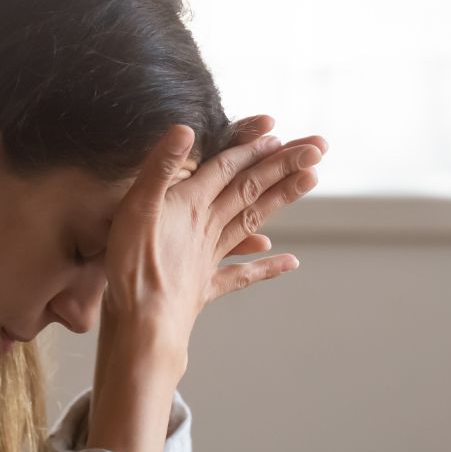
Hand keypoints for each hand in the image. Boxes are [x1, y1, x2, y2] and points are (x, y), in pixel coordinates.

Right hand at [98, 116, 326, 377]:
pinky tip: (292, 262)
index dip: (252, 149)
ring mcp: (210, 258)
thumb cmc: (132, 266)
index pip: (228, 168)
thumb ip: (159, 168)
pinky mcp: (205, 287)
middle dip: (283, 165)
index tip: (280, 133)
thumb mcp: (135, 208)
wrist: (142, 323)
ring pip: (253, 221)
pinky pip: (242, 275)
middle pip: (250, 189)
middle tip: (318, 147)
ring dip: (281, 199)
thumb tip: (185, 128)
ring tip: (312, 181)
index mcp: (190, 205)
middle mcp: (207, 228)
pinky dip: (267, 267)